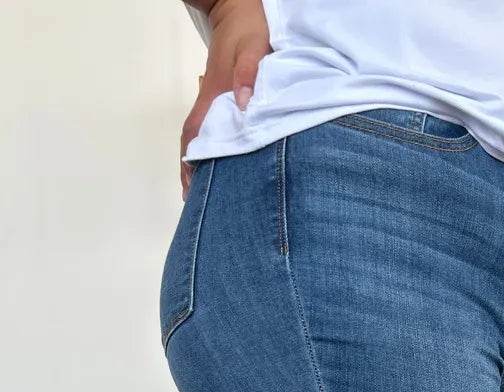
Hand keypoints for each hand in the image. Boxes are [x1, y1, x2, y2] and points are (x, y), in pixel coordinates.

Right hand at [180, 0, 270, 196]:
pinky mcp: (225, 96)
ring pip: (206, 136)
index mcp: (216, 93)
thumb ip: (249, 73)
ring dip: (204, 161)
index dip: (192, 161)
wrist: (240, 7)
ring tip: (207, 191)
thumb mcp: (254, 47)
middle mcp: (211, 100)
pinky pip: (216, 127)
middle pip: (197, 141)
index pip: (197, 133)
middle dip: (194, 171)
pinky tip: (222, 162)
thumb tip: (242, 104)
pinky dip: (215, 147)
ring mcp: (216, 99)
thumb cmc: (250, 27)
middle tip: (197, 202)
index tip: (191, 188)